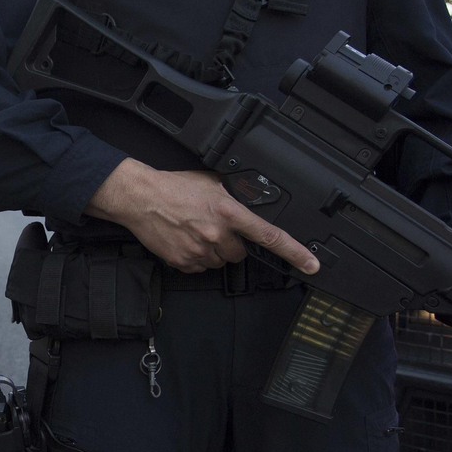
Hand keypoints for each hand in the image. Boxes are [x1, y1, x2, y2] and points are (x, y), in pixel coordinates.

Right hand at [86, 159, 320, 275]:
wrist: (141, 198)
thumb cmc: (174, 187)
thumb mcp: (211, 183)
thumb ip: (234, 196)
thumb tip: (250, 200)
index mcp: (229, 211)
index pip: (269, 235)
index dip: (294, 252)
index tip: (311, 265)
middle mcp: (217, 233)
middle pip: (240, 254)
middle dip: (232, 244)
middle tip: (216, 229)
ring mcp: (200, 250)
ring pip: (220, 262)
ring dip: (213, 252)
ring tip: (195, 232)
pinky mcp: (184, 262)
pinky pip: (200, 268)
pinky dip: (195, 258)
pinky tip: (185, 240)